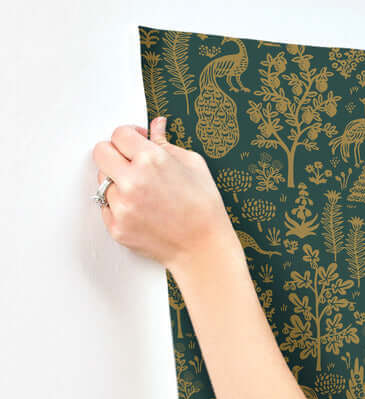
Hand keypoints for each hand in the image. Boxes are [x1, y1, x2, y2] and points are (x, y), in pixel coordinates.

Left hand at [91, 116, 233, 269]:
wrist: (204, 248)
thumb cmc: (204, 207)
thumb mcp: (193, 165)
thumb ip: (166, 143)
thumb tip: (156, 124)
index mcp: (151, 159)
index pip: (119, 134)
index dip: (129, 136)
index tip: (136, 143)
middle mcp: (132, 181)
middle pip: (101, 152)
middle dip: (115, 154)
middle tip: (130, 164)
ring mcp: (122, 206)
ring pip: (103, 181)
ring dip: (117, 183)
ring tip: (142, 194)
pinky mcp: (117, 227)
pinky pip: (106, 207)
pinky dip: (119, 207)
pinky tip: (141, 211)